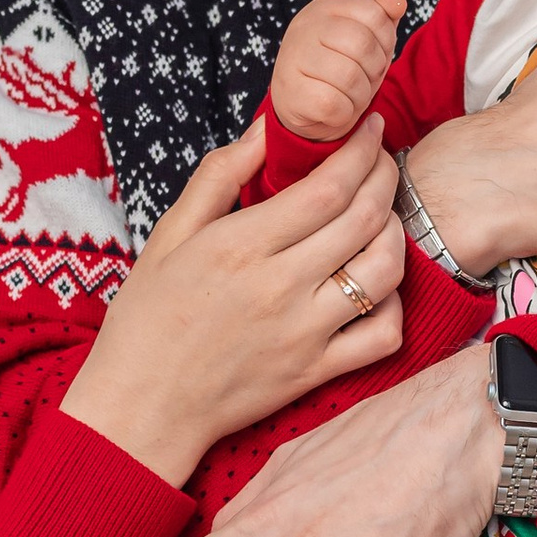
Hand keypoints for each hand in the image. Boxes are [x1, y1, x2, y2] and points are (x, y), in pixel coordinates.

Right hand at [60, 118, 405, 484]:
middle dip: (385, 176)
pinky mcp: (315, 372)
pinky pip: (382, 335)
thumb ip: (220, 176)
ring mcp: (304, 333)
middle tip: (381, 159)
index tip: (369, 128)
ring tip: (382, 218)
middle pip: (364, 218)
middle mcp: (279, 286)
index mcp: (240, 246)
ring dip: (395, 234)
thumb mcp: (169, 236)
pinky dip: (394, 305)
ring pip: (384, 271)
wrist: (141, 408)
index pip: (328, 186)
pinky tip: (377, 287)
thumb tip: (266, 129)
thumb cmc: (148, 319)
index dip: (361, 150)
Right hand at [269, 0, 405, 144]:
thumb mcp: (365, 36)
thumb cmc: (339, 68)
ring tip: (349, 96)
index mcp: (325, 7)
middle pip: (362, 44)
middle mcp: (305, 27)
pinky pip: (334, 104)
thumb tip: (397, 2)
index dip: (386, 40)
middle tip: (363, 80)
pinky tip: (334, 110)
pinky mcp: (291, 93)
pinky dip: (343, 114)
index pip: (374, 12)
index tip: (375, 54)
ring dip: (360, 96)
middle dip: (374, 70)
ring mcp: (293, 58)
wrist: (302, 107)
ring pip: (350, 77)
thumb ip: (382, 13)